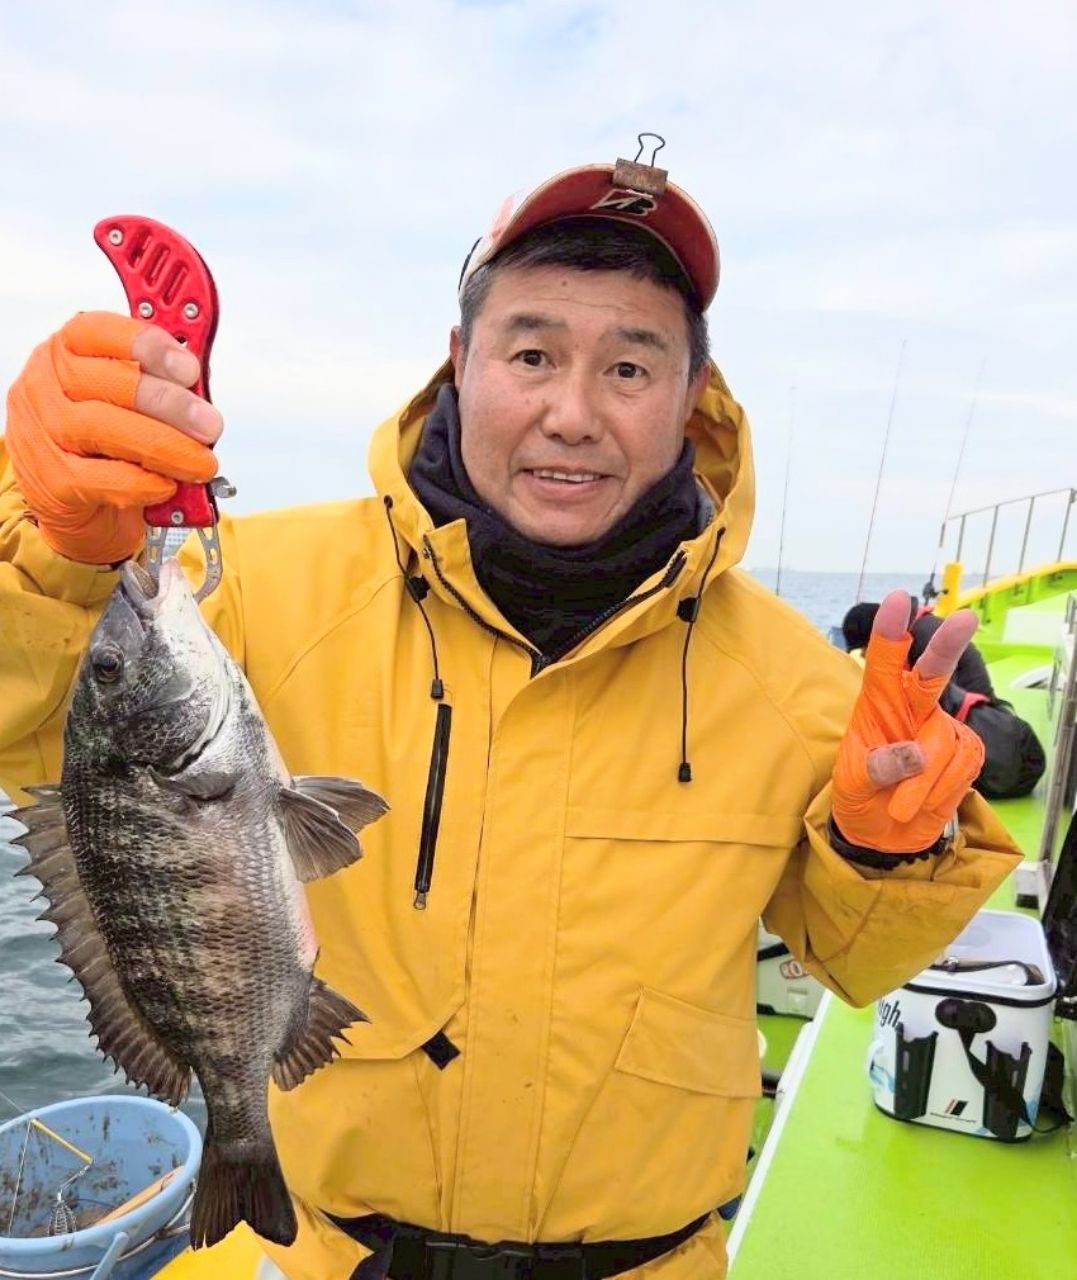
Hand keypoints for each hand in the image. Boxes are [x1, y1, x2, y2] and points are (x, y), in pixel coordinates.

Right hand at [4, 311, 221, 564]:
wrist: (80, 510)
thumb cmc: (111, 447)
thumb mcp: (132, 406)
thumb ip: (161, 389)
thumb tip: (203, 396)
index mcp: (66, 353)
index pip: (96, 331)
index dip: (146, 344)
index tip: (189, 368)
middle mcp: (44, 385)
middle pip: (107, 382)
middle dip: (170, 403)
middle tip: (211, 425)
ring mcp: (40, 432)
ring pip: (100, 427)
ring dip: (163, 445)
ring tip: (201, 463)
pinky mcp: (49, 480)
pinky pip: (98, 477)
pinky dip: (141, 482)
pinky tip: (167, 485)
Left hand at [831, 590, 985, 852]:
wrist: (883, 833)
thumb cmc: (861, 794)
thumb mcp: (852, 783)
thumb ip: (876, 768)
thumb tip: (916, 754)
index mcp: (877, 703)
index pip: (883, 663)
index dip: (891, 632)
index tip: (899, 600)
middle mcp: (912, 707)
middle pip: (932, 672)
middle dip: (947, 647)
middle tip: (965, 619)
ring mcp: (941, 728)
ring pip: (942, 744)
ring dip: (921, 784)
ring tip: (899, 806)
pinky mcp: (966, 753)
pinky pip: (961, 767)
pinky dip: (940, 790)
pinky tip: (926, 800)